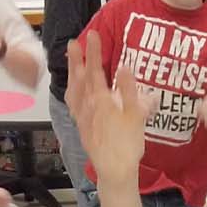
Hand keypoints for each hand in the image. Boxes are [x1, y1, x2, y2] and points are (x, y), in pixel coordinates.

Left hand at [67, 32, 147, 184]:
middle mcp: (87, 106)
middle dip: (77, 59)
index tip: (92, 35)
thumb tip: (124, 67)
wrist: (114, 170)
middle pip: (79, 78)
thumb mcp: (135, 115)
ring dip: (71, 74)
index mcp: (101, 101)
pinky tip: (72, 91)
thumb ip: (129, 90)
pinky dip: (71, 92)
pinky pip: (72, 104)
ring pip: (73, 90)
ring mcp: (82, 117)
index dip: (94, 51)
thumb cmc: (127, 144)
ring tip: (71, 62)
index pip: (96, 70)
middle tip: (73, 43)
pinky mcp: (81, 127)